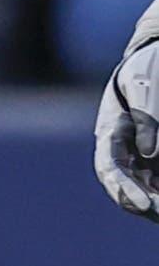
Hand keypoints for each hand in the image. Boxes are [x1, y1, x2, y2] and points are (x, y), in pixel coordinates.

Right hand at [97, 0, 158, 220]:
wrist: (156, 60)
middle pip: (125, 187)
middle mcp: (121, 149)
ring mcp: (140, 155)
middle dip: (145, 205)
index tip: (146, 205)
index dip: (126, 189)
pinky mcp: (156, 158)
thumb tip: (150, 154)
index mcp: (110, 131)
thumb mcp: (149, 88)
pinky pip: (157, 181)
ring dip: (156, 203)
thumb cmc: (150, 70)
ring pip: (145, 188)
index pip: (110, 168)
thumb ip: (149, 120)